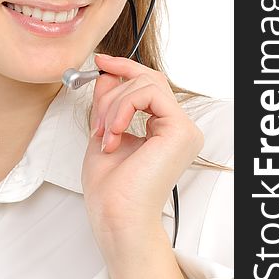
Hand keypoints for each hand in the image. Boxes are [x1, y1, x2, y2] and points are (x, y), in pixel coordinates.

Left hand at [81, 54, 203, 240]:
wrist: (116, 216)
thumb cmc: (110, 187)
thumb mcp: (104, 131)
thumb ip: (108, 102)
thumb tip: (106, 72)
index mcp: (164, 129)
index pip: (149, 84)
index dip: (124, 68)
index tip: (100, 62)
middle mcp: (178, 127)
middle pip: (149, 79)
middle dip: (114, 87)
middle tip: (96, 106)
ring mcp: (183, 129)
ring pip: (145, 84)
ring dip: (112, 105)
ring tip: (103, 134)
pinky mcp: (180, 130)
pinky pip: (147, 94)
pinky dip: (121, 108)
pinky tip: (113, 133)